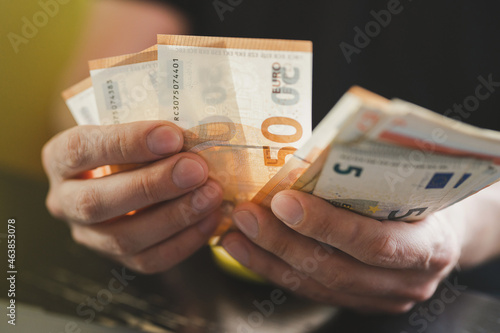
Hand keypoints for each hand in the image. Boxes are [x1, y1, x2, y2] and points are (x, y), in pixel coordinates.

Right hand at [43, 121, 222, 273]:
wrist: (130, 171)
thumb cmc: (135, 142)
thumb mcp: (133, 126)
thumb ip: (153, 131)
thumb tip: (197, 135)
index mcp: (61, 158)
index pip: (81, 149)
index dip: (126, 143)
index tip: (172, 136)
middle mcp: (65, 201)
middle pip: (98, 201)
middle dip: (152, 186)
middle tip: (196, 169)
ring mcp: (89, 235)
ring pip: (124, 238)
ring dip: (174, 217)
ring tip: (211, 194)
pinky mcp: (117, 258)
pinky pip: (149, 260)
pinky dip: (184, 241)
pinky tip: (210, 218)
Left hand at [222, 190, 463, 312]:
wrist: (444, 228)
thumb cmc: (423, 193)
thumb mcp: (408, 180)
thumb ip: (366, 178)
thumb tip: (304, 158)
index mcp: (430, 246)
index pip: (374, 242)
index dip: (326, 225)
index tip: (283, 201)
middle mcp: (408, 282)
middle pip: (336, 269)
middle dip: (283, 243)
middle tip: (246, 215)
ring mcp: (384, 298)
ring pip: (316, 285)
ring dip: (269, 260)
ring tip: (234, 234)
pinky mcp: (360, 301)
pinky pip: (312, 290)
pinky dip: (276, 270)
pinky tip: (248, 251)